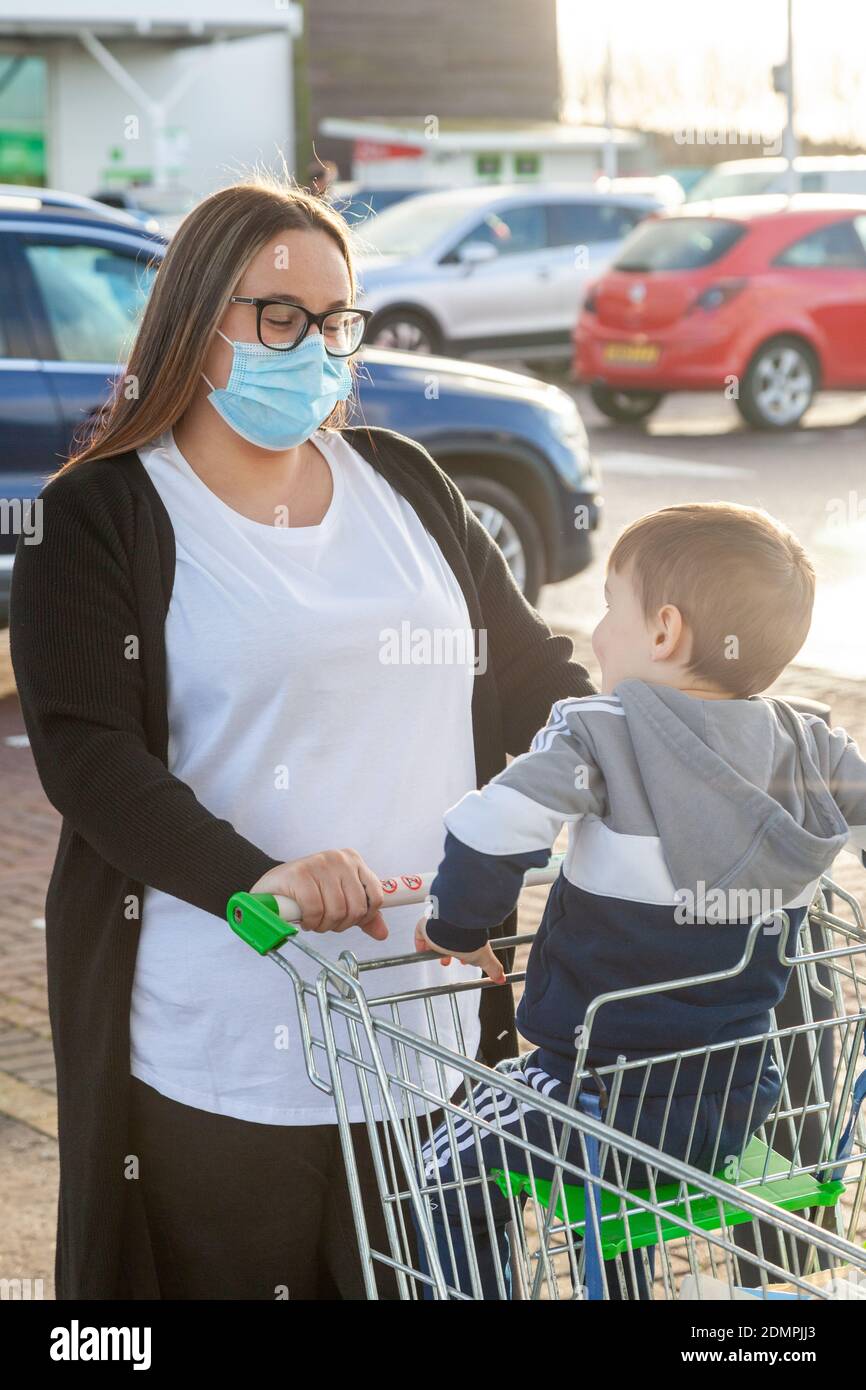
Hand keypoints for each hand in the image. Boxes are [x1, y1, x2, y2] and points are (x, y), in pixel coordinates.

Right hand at [251, 850, 387, 939]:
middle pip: (356, 908)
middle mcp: (339, 858)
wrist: (272, 885)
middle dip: (341, 924)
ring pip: (337, 911)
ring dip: (324, 925)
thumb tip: (382, 933)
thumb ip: (363, 914)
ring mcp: (319, 864)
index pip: (376, 896)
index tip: (350, 920)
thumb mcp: (340, 899)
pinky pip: (316, 910)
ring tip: (315, 920)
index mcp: (353, 860)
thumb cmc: (307, 891)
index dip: (364, 916)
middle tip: (327, 922)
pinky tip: (305, 919)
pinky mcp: (300, 874)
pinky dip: (311, 922)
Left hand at [414, 916, 505, 984]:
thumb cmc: (470, 940)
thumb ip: (494, 968)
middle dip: (448, 953)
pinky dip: (420, 944)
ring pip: (434, 938)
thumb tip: (502, 979)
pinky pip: (420, 933)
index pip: (463, 945)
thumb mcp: (484, 958)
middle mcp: (451, 930)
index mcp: (465, 935)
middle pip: (448, 942)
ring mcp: (438, 926)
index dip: (463, 954)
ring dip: (435, 949)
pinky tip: (421, 952)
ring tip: (435, 959)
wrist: (454, 928)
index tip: (463, 962)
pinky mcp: (425, 925)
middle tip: (446, 963)